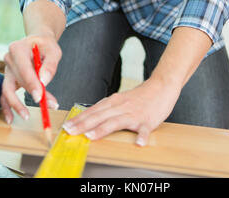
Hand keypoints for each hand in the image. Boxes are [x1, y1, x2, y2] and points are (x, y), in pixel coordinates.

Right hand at [0, 34, 61, 123]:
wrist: (38, 42)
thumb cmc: (45, 46)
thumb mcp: (53, 51)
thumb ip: (50, 65)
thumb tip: (44, 81)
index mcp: (18, 48)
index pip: (23, 69)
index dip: (31, 83)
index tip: (39, 96)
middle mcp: (9, 59)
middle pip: (18, 80)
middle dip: (32, 94)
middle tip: (45, 106)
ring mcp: (7, 70)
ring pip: (8, 90)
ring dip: (16, 105)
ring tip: (26, 116)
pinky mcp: (8, 79)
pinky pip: (5, 95)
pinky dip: (7, 107)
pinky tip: (11, 118)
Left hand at [62, 78, 180, 145]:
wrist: (161, 86)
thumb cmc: (140, 97)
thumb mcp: (120, 100)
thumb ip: (107, 109)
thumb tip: (90, 118)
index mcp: (114, 102)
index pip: (93, 111)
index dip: (79, 119)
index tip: (67, 126)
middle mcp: (121, 106)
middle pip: (100, 116)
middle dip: (83, 124)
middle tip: (70, 132)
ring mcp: (134, 113)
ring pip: (116, 121)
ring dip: (103, 129)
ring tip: (92, 136)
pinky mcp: (148, 120)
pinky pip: (144, 129)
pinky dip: (142, 135)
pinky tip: (139, 142)